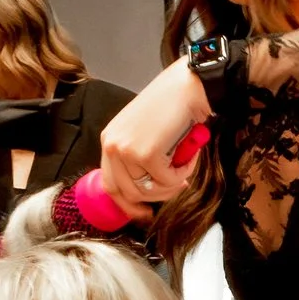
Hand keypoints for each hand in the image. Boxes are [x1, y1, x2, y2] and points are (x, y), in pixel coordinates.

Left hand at [99, 58, 209, 213]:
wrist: (188, 86)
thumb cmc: (173, 105)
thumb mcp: (144, 133)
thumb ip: (138, 158)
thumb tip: (147, 189)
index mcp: (110, 140)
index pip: (110, 185)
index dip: (128, 204)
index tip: (145, 213)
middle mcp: (113, 146)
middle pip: (128, 193)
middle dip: (156, 196)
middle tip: (178, 184)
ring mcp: (128, 150)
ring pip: (149, 191)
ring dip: (172, 183)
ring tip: (184, 161)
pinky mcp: (147, 154)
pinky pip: (168, 181)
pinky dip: (184, 171)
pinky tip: (188, 152)